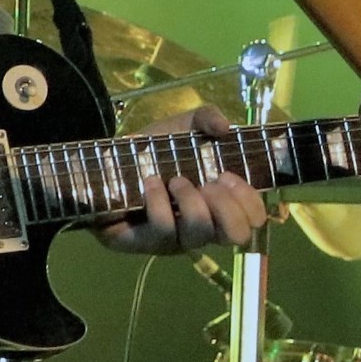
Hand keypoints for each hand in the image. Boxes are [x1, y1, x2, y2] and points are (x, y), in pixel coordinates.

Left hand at [96, 104, 269, 254]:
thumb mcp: (184, 125)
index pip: (253, 221)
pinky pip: (163, 230)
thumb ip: (208, 118)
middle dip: (227, 206)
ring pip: (199, 234)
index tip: (229, 175)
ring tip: (175, 179)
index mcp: (219, 205)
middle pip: (236, 236)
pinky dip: (160, 202)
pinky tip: (151, 182)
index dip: (250, 202)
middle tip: (210, 182)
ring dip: (191, 202)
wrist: (107, 162)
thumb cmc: (154, 149)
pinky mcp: (146, 243)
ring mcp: (176, 239)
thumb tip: (226, 127)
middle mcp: (203, 227)